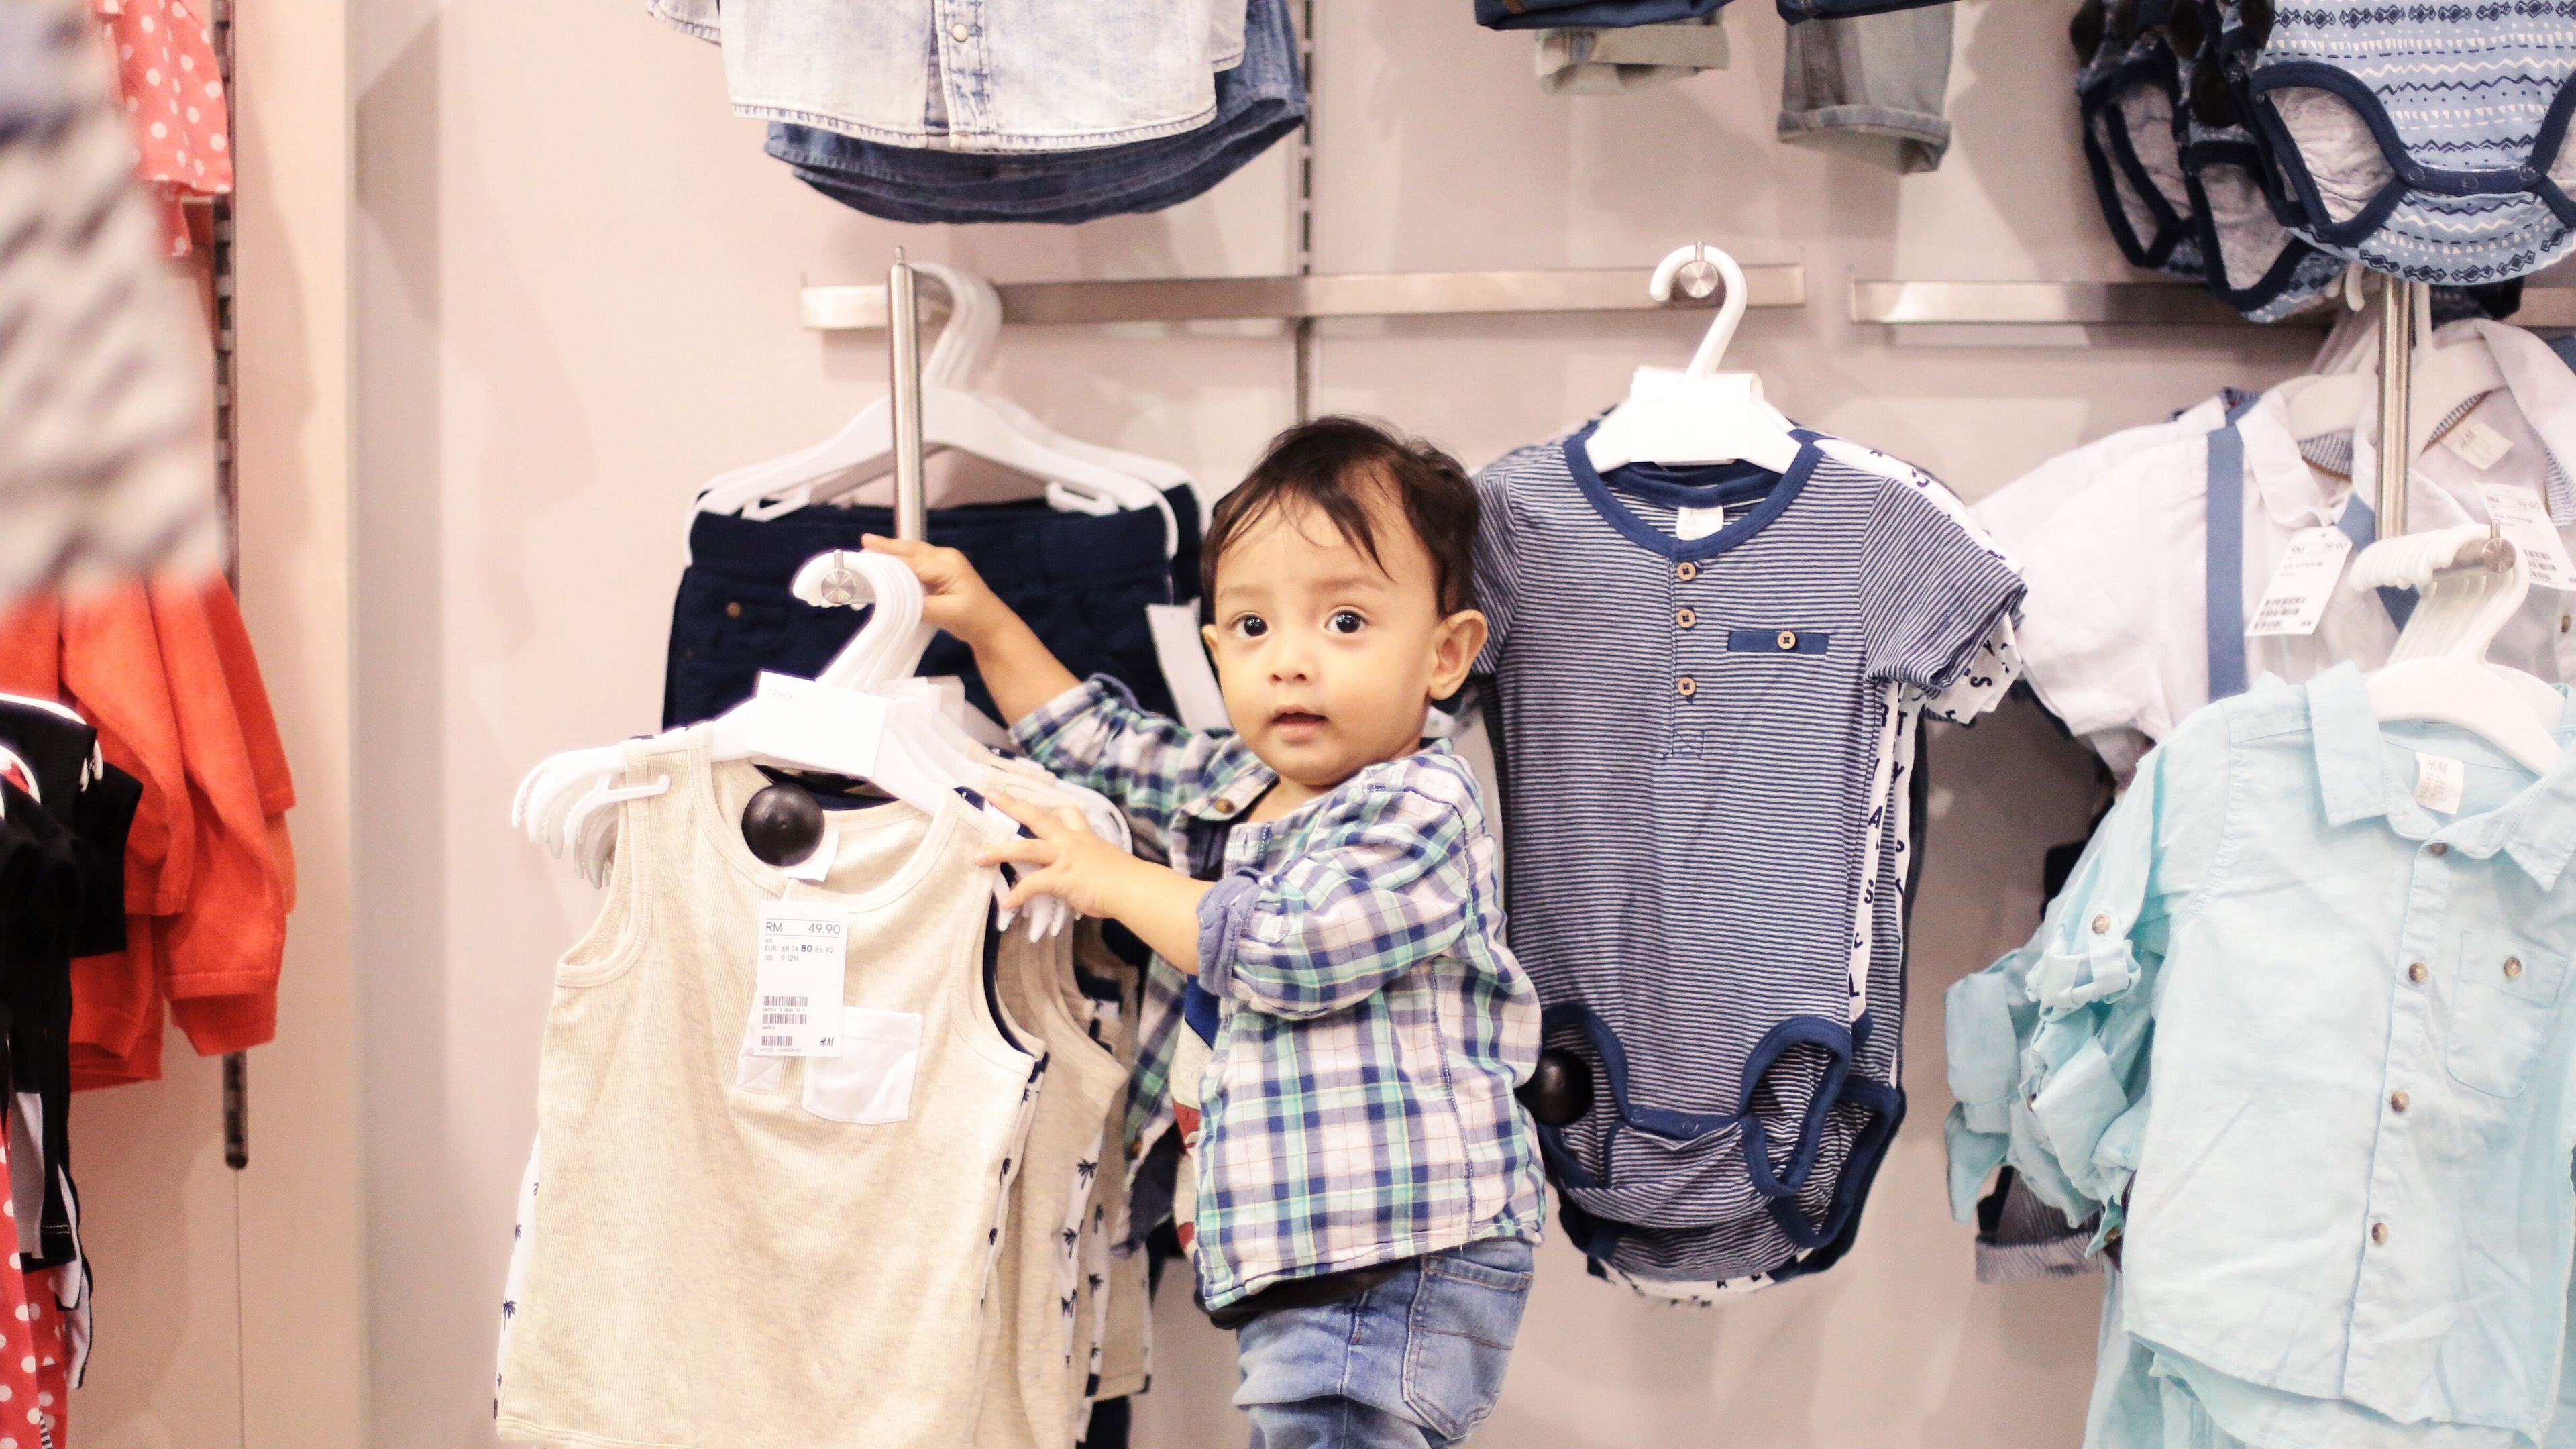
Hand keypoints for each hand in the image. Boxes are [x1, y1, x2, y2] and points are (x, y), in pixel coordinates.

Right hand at [862, 535, 1013, 646]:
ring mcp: (944, 564)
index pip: (910, 561)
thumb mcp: (945, 614)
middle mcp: (945, 558)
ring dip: (894, 551)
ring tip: (871, 545)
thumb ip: (918, 605)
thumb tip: (894, 600)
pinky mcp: (942, 573)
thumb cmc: (974, 619)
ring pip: (914, 553)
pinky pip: (918, 562)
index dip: (887, 561)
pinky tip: (889, 562)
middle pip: (911, 550)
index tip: (866, 560)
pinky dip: (902, 561)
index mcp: (947, 564)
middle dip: (887, 547)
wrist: (992, 626)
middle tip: (865, 542)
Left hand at [977, 787, 1147, 917]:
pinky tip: (1006, 903)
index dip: (1052, 810)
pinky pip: (1032, 884)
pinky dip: (1018, 894)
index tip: (1039, 807)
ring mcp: (1064, 857)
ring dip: (999, 851)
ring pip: (1025, 847)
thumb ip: (1092, 864)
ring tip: (978, 856)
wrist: (1133, 887)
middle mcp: (1070, 840)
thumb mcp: (1108, 862)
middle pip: (1036, 816)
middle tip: (991, 795)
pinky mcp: (1061, 877)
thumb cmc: (1127, 879)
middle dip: (1012, 805)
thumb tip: (1087, 877)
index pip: (1067, 812)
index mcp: (1083, 836)